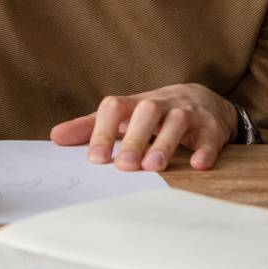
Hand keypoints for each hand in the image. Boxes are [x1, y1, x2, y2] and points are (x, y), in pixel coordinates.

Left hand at [50, 84, 236, 171]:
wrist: (202, 102)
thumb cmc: (153, 115)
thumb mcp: (124, 117)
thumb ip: (91, 126)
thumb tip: (55, 137)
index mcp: (135, 104)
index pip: (116, 107)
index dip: (103, 130)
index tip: (95, 158)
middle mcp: (161, 104)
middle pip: (148, 112)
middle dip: (135, 138)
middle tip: (124, 166)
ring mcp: (189, 114)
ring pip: (177, 121)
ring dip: (165, 143)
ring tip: (154, 167)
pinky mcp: (212, 128)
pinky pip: (210, 137)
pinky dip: (205, 151)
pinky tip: (197, 165)